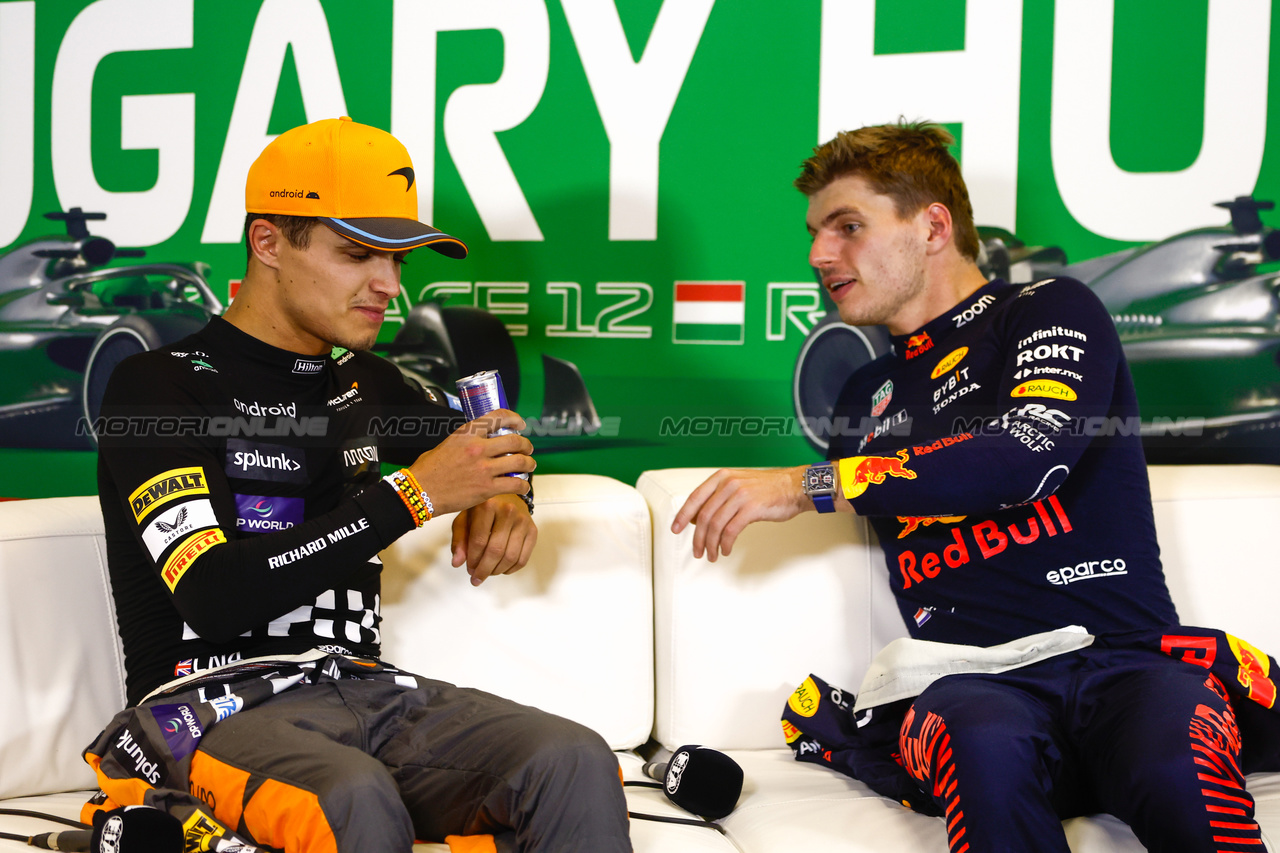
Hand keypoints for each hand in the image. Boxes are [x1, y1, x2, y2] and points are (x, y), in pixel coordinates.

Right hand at [408, 409, 533, 515]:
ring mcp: (484, 468)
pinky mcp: (486, 488)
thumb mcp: (446, 444)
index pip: (498, 417)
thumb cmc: (428, 471)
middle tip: (527, 449)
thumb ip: (466, 441)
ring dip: (529, 463)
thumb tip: (480, 442)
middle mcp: (478, 448)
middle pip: (514, 441)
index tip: (519, 424)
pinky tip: (522, 487)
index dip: (514, 418)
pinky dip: (523, 486)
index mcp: (467, 434)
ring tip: (529, 466)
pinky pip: (514, 484)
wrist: (419, 492)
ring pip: (520, 462)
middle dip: (526, 445)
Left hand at [451, 494, 536, 585]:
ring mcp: (523, 520)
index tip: (469, 569)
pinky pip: (523, 558)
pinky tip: (501, 569)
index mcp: (487, 505)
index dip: (472, 560)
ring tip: (488, 572)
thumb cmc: (482, 509)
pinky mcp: (533, 530)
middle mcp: (508, 511)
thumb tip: (457, 563)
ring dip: (497, 571)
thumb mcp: (465, 518)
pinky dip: (511, 569)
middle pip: (496, 550)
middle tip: (477, 578)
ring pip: (510, 557)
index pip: (479, 541)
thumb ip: (459, 540)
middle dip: (484, 569)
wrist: (507, 496)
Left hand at [671, 466, 810, 560]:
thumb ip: (720, 497)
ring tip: (712, 555)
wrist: (794, 487)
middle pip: (704, 516)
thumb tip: (700, 518)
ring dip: (711, 544)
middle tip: (697, 551)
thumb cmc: (768, 489)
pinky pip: (731, 531)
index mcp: (722, 477)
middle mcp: (729, 484)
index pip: (695, 497)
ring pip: (715, 525)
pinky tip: (726, 549)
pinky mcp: (751, 508)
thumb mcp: (739, 485)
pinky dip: (726, 543)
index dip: (683, 515)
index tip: (676, 528)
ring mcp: (740, 495)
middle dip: (697, 537)